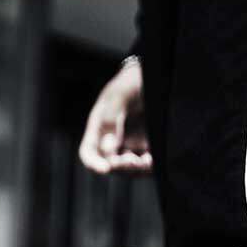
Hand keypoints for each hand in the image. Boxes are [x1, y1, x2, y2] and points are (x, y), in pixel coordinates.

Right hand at [78, 59, 151, 174]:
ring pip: (128, 169)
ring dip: (136, 170)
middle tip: (132, 160)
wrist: (157, 77)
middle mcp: (113, 140)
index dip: (93, 163)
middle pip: (110, 165)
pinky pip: (145, 165)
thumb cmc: (132, 82)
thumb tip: (108, 149)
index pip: (89, 153)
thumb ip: (111, 120)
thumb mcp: (120, 96)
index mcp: (99, 128)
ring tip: (147, 161)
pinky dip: (148, 167)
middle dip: (120, 167)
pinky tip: (154, 160)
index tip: (104, 169)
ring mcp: (130, 145)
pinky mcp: (147, 148)